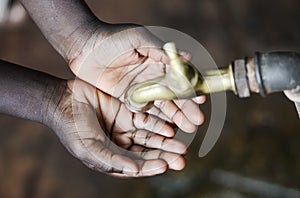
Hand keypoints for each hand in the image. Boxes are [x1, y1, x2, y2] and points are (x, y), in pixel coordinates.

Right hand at [49, 79, 188, 176]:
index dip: (152, 167)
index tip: (166, 165)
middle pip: (148, 153)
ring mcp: (126, 128)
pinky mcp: (128, 112)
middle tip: (182, 158)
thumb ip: (112, 160)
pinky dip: (158, 124)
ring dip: (165, 142)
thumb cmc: (71, 127)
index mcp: (112, 158)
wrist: (63, 99)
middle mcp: (121, 145)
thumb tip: (135, 170)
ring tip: (181, 145)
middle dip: (165, 156)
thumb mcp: (89, 147)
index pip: (136, 166)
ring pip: (150, 137)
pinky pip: (147, 120)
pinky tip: (169, 128)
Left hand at [67, 23, 205, 131]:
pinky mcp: (127, 100)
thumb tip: (187, 58)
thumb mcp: (138, 38)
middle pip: (174, 96)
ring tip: (188, 129)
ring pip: (162, 106)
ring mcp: (141, 90)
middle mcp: (152, 78)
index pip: (180, 77)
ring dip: (176, 117)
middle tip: (198, 121)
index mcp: (158, 62)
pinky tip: (168, 130)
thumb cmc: (112, 38)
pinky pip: (145, 112)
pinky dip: (156, 121)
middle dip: (187, 108)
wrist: (85, 47)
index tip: (201, 99)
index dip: (192, 88)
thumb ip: (160, 50)